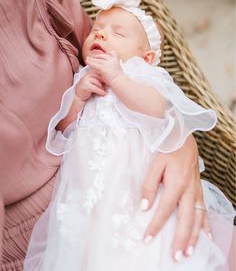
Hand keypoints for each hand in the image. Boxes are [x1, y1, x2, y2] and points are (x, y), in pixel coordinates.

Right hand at [75, 72, 105, 101]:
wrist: (80, 96)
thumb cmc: (88, 89)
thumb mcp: (94, 83)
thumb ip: (99, 80)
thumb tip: (108, 80)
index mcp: (90, 73)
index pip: (99, 72)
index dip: (105, 77)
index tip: (109, 81)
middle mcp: (87, 75)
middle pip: (99, 77)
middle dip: (104, 82)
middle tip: (108, 86)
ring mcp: (85, 80)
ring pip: (97, 82)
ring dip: (102, 87)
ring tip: (105, 90)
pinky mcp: (85, 86)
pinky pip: (95, 88)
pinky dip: (100, 91)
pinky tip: (103, 93)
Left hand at [86, 51, 122, 84]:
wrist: (119, 81)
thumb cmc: (118, 78)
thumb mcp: (117, 69)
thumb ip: (113, 65)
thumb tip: (108, 65)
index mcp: (116, 59)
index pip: (112, 52)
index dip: (107, 53)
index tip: (103, 54)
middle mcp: (111, 60)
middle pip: (102, 56)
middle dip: (97, 56)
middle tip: (92, 57)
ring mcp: (107, 63)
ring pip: (97, 60)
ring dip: (92, 59)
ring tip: (87, 58)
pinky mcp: (103, 68)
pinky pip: (94, 64)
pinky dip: (90, 62)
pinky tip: (87, 61)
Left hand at [141, 135, 210, 260]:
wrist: (182, 137)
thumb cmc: (166, 149)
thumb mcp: (154, 165)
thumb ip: (149, 185)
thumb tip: (144, 206)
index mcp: (176, 184)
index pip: (164, 210)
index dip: (155, 226)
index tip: (147, 239)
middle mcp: (189, 190)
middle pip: (186, 219)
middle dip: (181, 240)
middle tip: (176, 257)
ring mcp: (197, 190)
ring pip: (198, 218)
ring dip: (194, 237)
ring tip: (189, 252)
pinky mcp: (200, 189)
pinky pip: (205, 210)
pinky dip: (206, 225)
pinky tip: (207, 236)